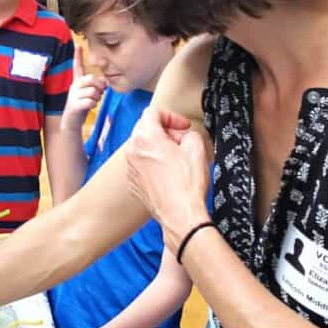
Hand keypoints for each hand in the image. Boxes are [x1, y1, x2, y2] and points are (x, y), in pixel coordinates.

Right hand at [60, 43, 106, 132]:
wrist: (71, 122)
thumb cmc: (83, 106)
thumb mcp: (90, 94)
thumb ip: (97, 86)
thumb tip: (104, 82)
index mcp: (77, 82)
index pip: (77, 67)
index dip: (77, 56)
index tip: (78, 44)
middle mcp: (74, 86)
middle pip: (91, 79)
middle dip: (99, 86)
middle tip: (100, 93)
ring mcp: (73, 96)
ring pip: (92, 91)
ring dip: (97, 97)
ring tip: (93, 101)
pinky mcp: (74, 105)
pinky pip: (90, 101)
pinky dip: (93, 105)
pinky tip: (89, 107)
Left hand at [125, 106, 209, 249]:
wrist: (180, 214)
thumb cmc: (187, 184)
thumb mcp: (197, 148)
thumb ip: (189, 133)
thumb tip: (184, 136)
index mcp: (146, 137)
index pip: (153, 112)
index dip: (171, 116)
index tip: (182, 127)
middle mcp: (133, 150)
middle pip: (145, 128)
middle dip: (164, 131)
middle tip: (181, 141)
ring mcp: (130, 167)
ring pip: (142, 147)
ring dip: (158, 147)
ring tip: (176, 158)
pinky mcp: (133, 182)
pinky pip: (141, 164)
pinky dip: (152, 163)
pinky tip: (168, 173)